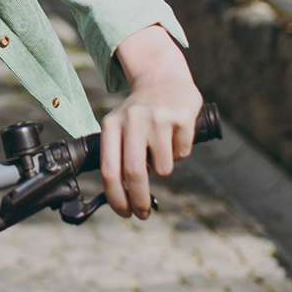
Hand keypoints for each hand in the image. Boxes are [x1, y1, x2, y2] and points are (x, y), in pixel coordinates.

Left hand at [101, 24, 202, 219]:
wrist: (163, 78)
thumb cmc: (140, 113)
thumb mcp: (120, 126)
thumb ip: (119, 156)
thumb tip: (123, 198)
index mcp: (112, 124)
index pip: (109, 169)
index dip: (116, 197)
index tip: (124, 213)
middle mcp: (132, 120)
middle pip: (135, 173)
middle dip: (139, 200)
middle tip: (143, 213)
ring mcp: (158, 118)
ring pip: (163, 167)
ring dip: (164, 167)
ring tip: (162, 147)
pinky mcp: (182, 117)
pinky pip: (182, 153)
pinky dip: (180, 151)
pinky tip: (175, 134)